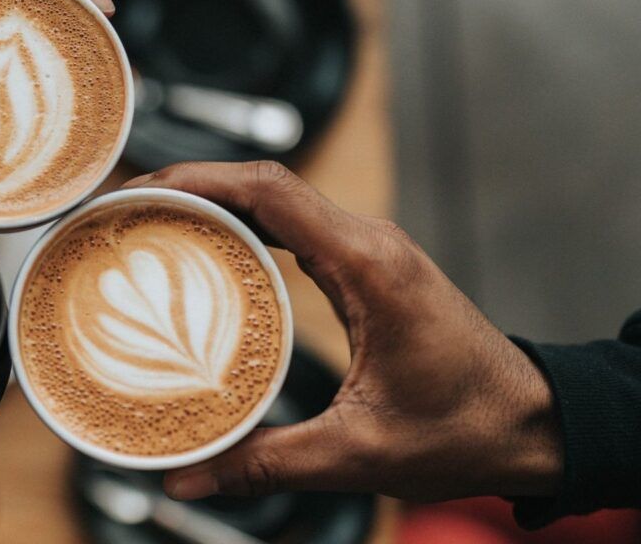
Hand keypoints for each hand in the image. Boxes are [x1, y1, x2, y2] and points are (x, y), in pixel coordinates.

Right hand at [120, 162, 561, 502]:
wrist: (531, 426)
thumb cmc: (467, 429)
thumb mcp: (358, 452)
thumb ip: (266, 462)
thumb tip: (188, 476)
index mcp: (369, 266)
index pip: (270, 190)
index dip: (197, 179)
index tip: (140, 190)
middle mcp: (368, 243)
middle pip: (263, 184)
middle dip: (188, 185)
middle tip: (124, 211)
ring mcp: (368, 251)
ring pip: (277, 200)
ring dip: (213, 202)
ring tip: (149, 224)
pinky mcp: (365, 268)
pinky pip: (292, 227)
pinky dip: (242, 227)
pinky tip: (204, 253)